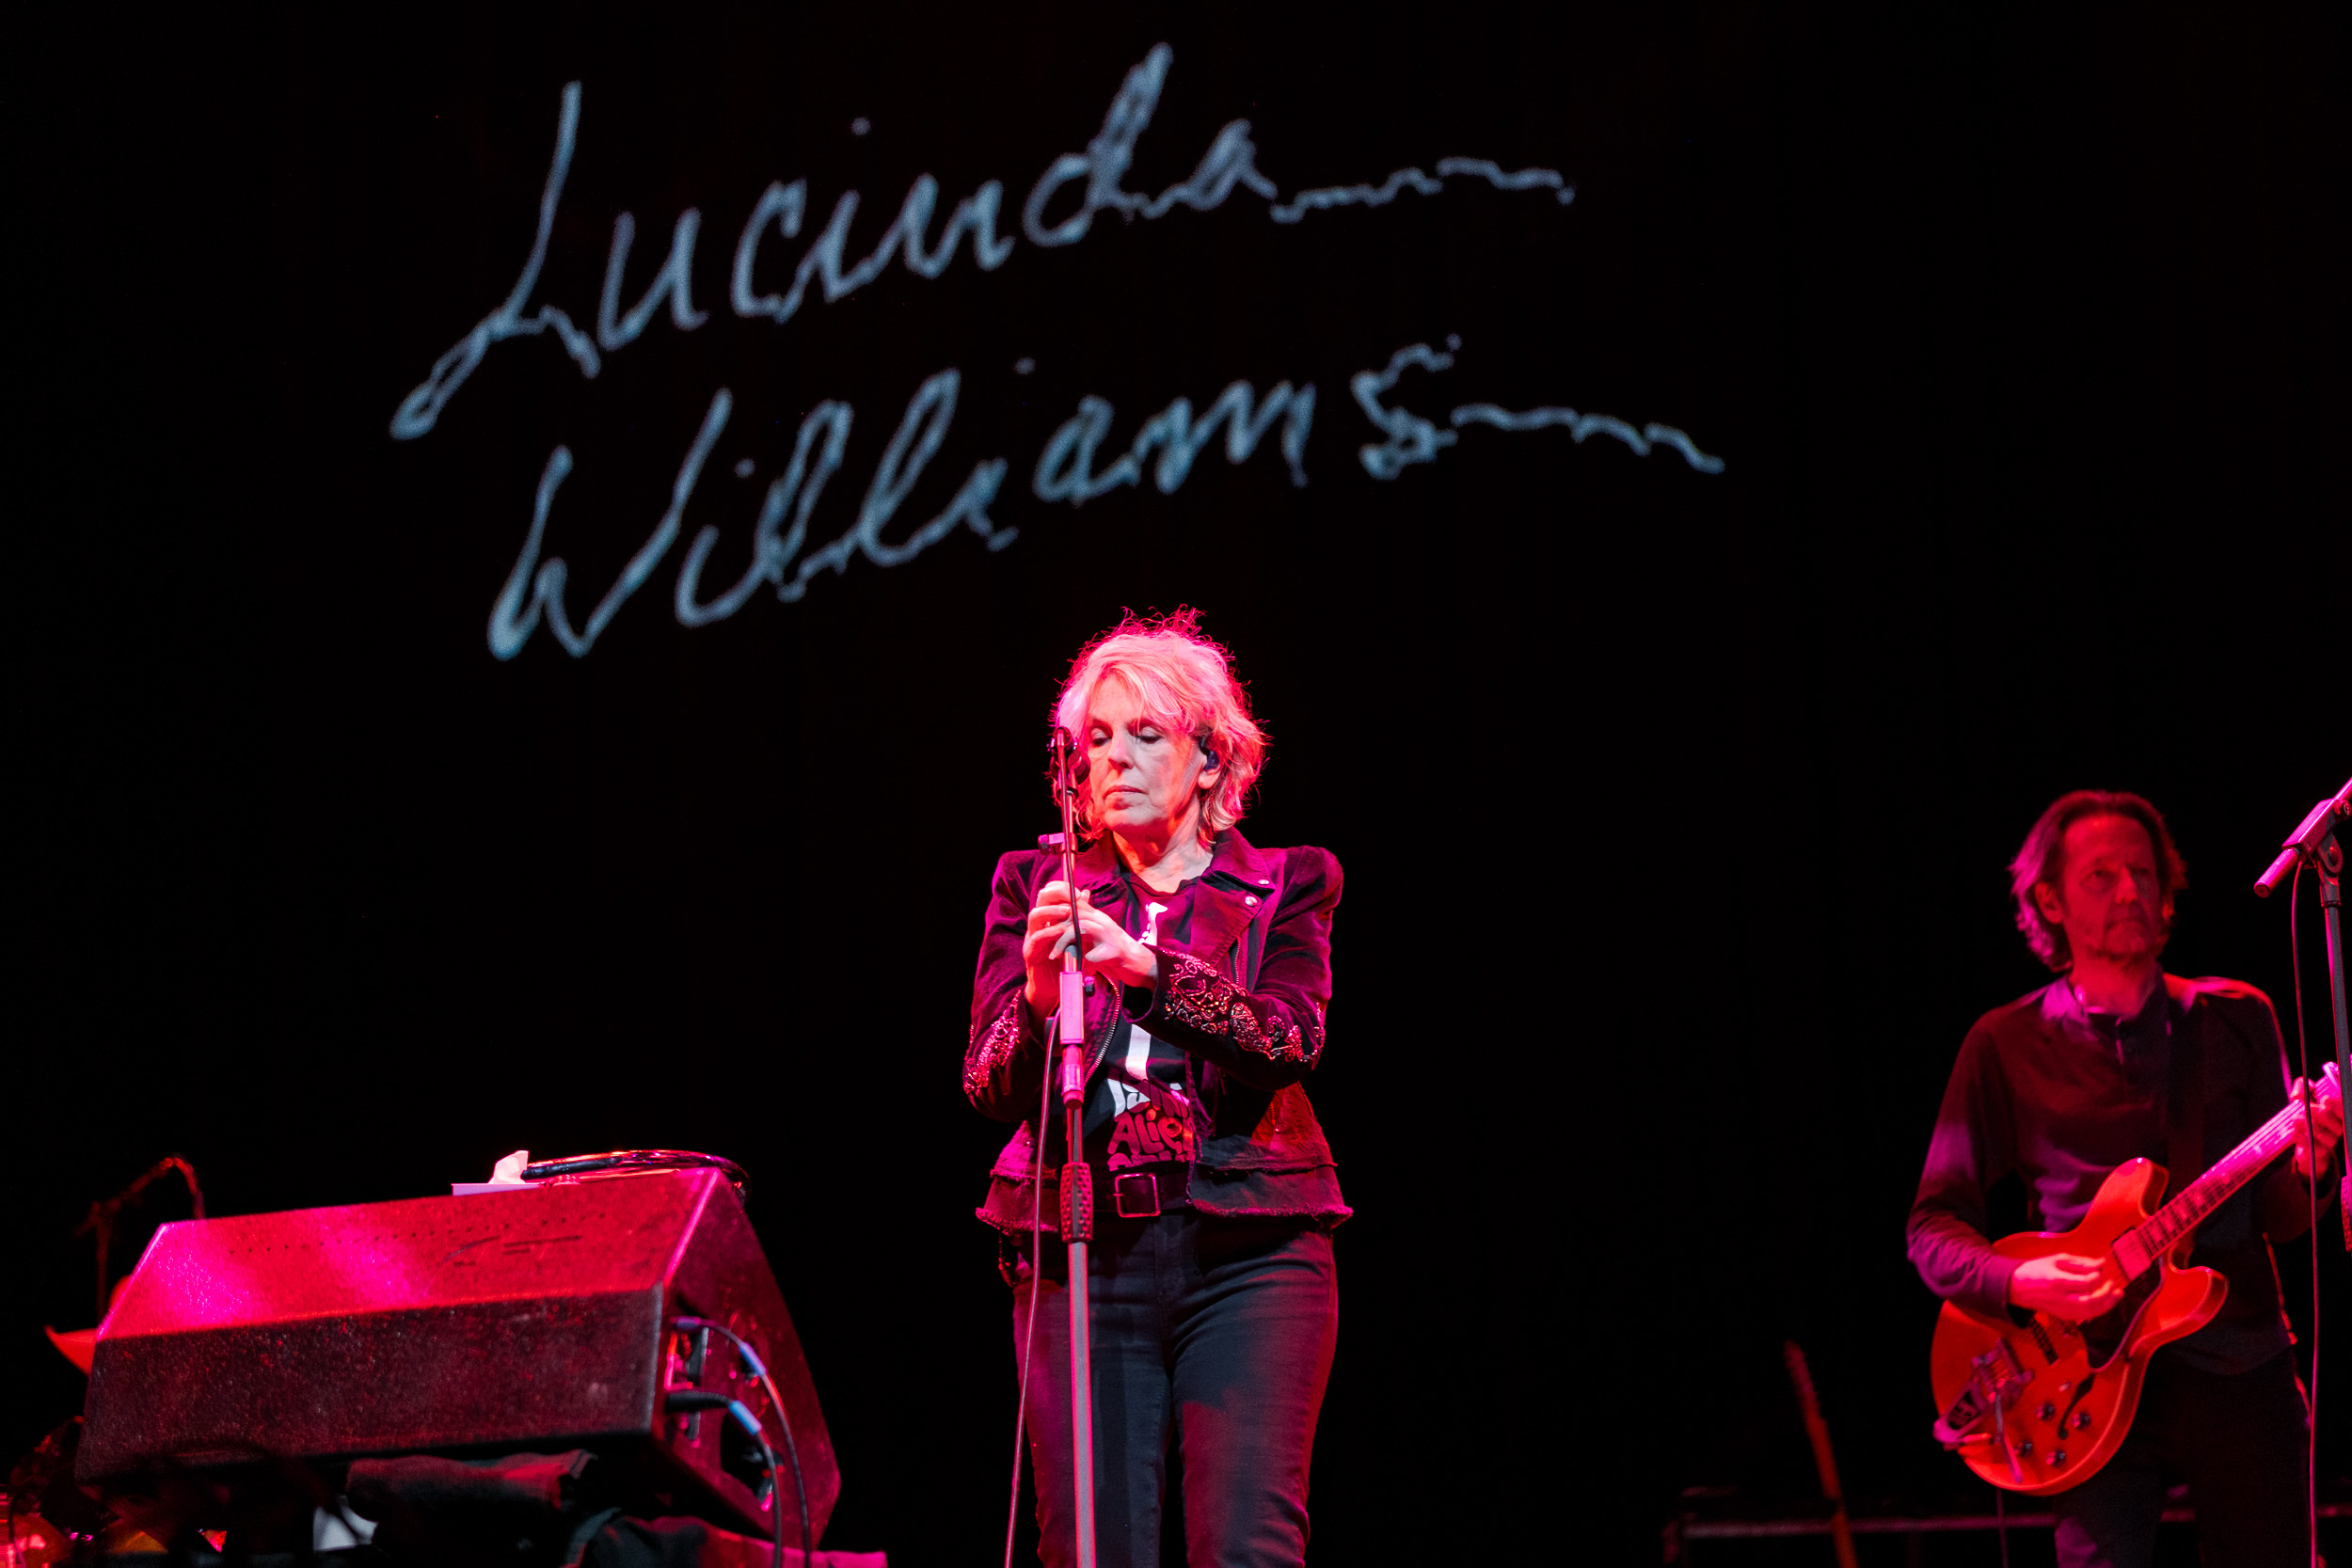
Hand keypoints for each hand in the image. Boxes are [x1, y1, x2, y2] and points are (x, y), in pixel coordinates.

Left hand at [1020, 882, 1158, 1022]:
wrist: (1139, 965)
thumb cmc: (1114, 951)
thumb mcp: (1097, 934)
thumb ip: (1083, 923)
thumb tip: (1068, 913)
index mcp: (1097, 917)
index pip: (1074, 901)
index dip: (1056, 904)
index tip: (1041, 917)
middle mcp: (1103, 922)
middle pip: (1074, 913)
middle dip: (1055, 926)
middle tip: (1042, 939)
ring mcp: (1110, 936)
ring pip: (1081, 928)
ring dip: (1064, 942)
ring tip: (1054, 955)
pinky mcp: (1115, 953)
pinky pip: (1093, 955)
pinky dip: (1084, 963)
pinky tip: (1080, 970)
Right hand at [2007, 1253, 2122, 1321]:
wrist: (2016, 1287)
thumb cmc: (2036, 1269)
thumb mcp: (2056, 1259)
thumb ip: (2080, 1262)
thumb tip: (2102, 1263)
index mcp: (2057, 1281)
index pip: (2085, 1283)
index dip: (2097, 1277)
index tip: (2100, 1270)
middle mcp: (2060, 1298)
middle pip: (2090, 1302)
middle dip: (2107, 1295)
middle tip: (2114, 1285)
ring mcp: (2062, 1309)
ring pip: (2090, 1312)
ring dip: (2107, 1305)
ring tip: (2116, 1295)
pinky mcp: (2063, 1316)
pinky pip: (2085, 1316)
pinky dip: (2097, 1310)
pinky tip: (2103, 1303)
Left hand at [2291, 1062, 2343, 1178]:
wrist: (2303, 1142)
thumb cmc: (2306, 1116)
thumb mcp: (2303, 1098)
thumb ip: (2303, 1087)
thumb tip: (2304, 1087)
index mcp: (2337, 1114)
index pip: (2344, 1109)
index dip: (2337, 1105)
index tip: (2325, 1100)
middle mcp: (2337, 1128)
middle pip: (2334, 1122)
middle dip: (2320, 1113)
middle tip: (2308, 1109)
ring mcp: (2330, 1141)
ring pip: (2323, 1134)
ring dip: (2307, 1125)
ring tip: (2297, 1120)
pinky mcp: (2320, 1152)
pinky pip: (2313, 1145)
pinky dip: (2300, 1137)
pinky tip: (2294, 1132)